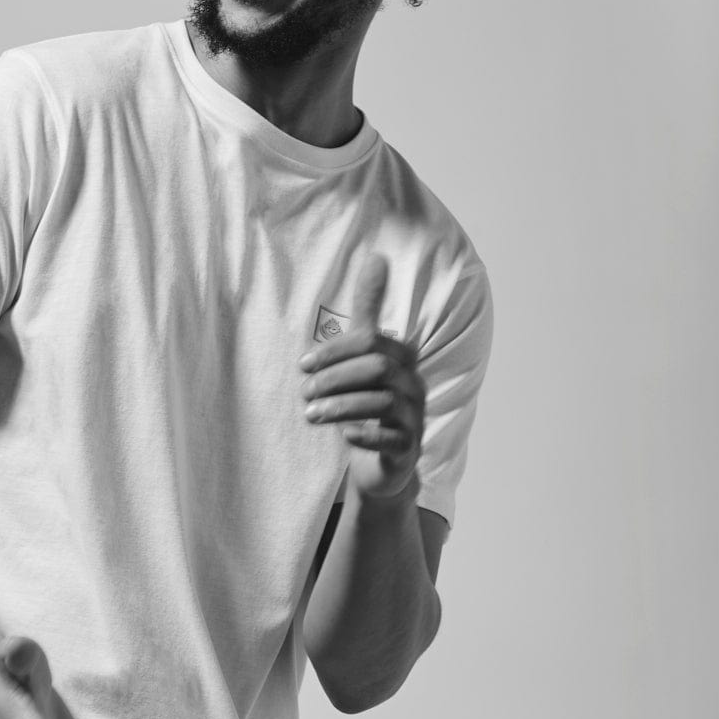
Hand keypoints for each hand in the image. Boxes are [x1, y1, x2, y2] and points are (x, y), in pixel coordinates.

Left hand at [299, 253, 423, 499]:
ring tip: (310, 414)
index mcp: (403, 359)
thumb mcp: (364, 354)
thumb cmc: (369, 400)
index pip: (372, 342)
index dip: (336, 350)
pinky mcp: (409, 449)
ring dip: (341, 406)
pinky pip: (392, 439)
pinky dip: (366, 435)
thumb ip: (368, 309)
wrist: (382, 461)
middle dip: (336, 377)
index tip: (303, 364)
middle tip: (304, 391)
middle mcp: (414, 385)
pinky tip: (343, 436)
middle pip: (378, 369)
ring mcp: (415, 418)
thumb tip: (377, 257)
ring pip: (383, 403)